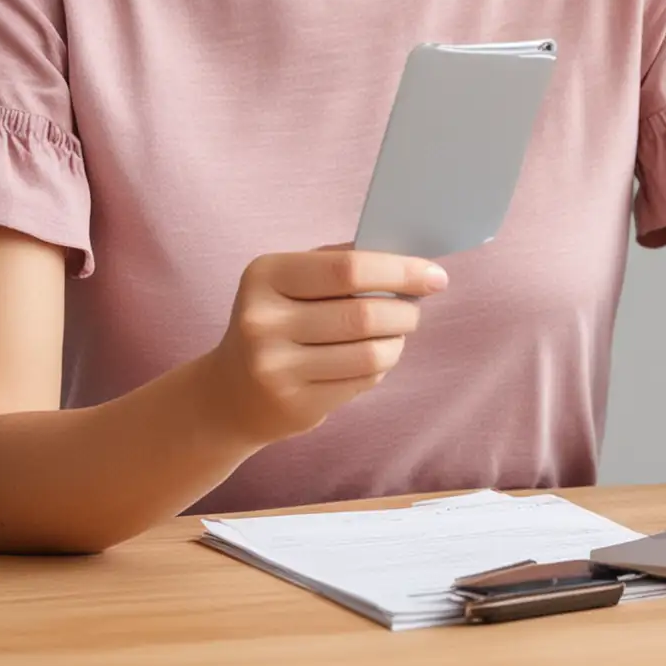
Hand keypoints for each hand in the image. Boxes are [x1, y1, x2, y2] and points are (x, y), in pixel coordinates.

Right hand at [204, 247, 447, 448]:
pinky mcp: (294, 406)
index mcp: (266, 275)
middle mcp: (263, 322)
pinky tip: (371, 358)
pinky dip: (380, 366)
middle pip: (364, 314)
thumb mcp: (292, 280)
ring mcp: (275, 369)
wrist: (229, 393)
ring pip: (370, 353)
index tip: (435, 276)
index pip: (348, 268)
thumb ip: (343, 263)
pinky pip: (362, 381)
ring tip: (396, 333)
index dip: (400, 271)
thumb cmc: (278, 319)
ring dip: (397, 341)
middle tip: (416, 308)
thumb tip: (412, 260)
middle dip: (405, 310)